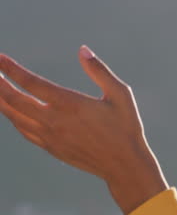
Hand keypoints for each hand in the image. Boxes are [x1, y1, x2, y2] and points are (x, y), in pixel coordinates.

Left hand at [0, 46, 168, 214]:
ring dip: (1, 100)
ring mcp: (50, 136)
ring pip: (14, 116)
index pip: (31, 83)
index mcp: (71, 104)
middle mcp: (55, 120)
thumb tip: (82, 50)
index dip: (11, 69)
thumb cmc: (126, 127)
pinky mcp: (50, 147)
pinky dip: (12, 117)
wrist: (124, 164)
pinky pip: (23, 130)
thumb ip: (100, 71)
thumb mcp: (121, 95)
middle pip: (14, 99)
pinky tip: (10, 110)